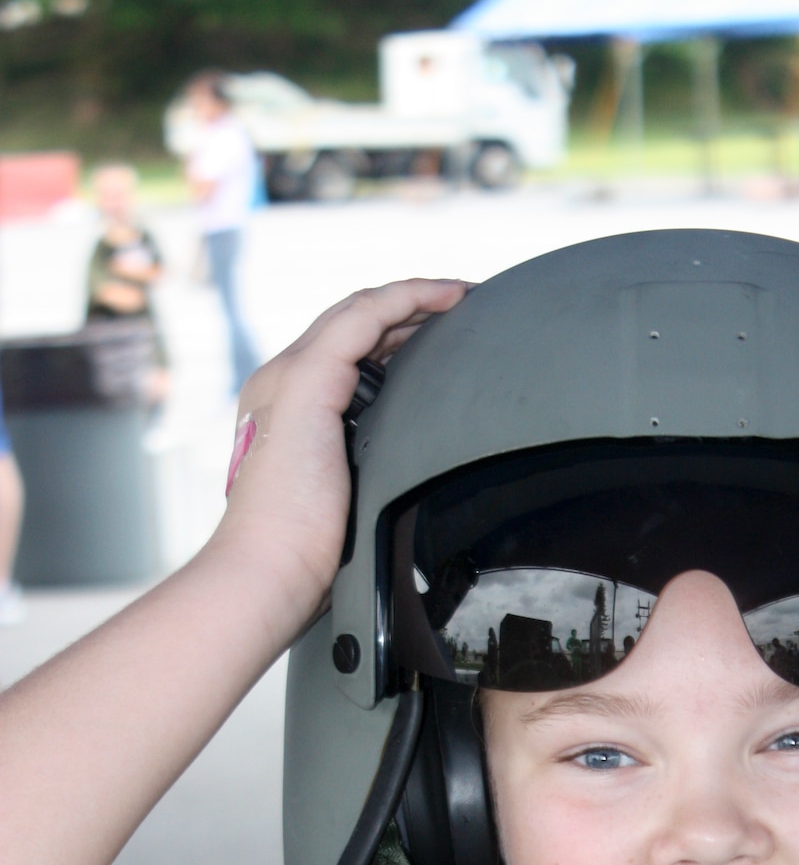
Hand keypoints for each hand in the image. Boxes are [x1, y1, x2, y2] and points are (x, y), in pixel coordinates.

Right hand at [212, 277, 468, 645]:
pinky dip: (406, 299)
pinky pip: (364, 319)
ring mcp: (290, 377)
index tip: (443, 336)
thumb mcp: (346, 501)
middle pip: (354, 326)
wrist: (267, 570)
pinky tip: (445, 297)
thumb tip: (415, 480)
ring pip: (360, 312)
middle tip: (464, 305)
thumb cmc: (304, 558)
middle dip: (409, 310)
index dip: (394, 337)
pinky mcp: (307, 381)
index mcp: (288, 411)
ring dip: (416, 296)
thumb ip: (367, 474)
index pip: (345, 355)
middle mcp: (282, 383)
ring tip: (463, 294)